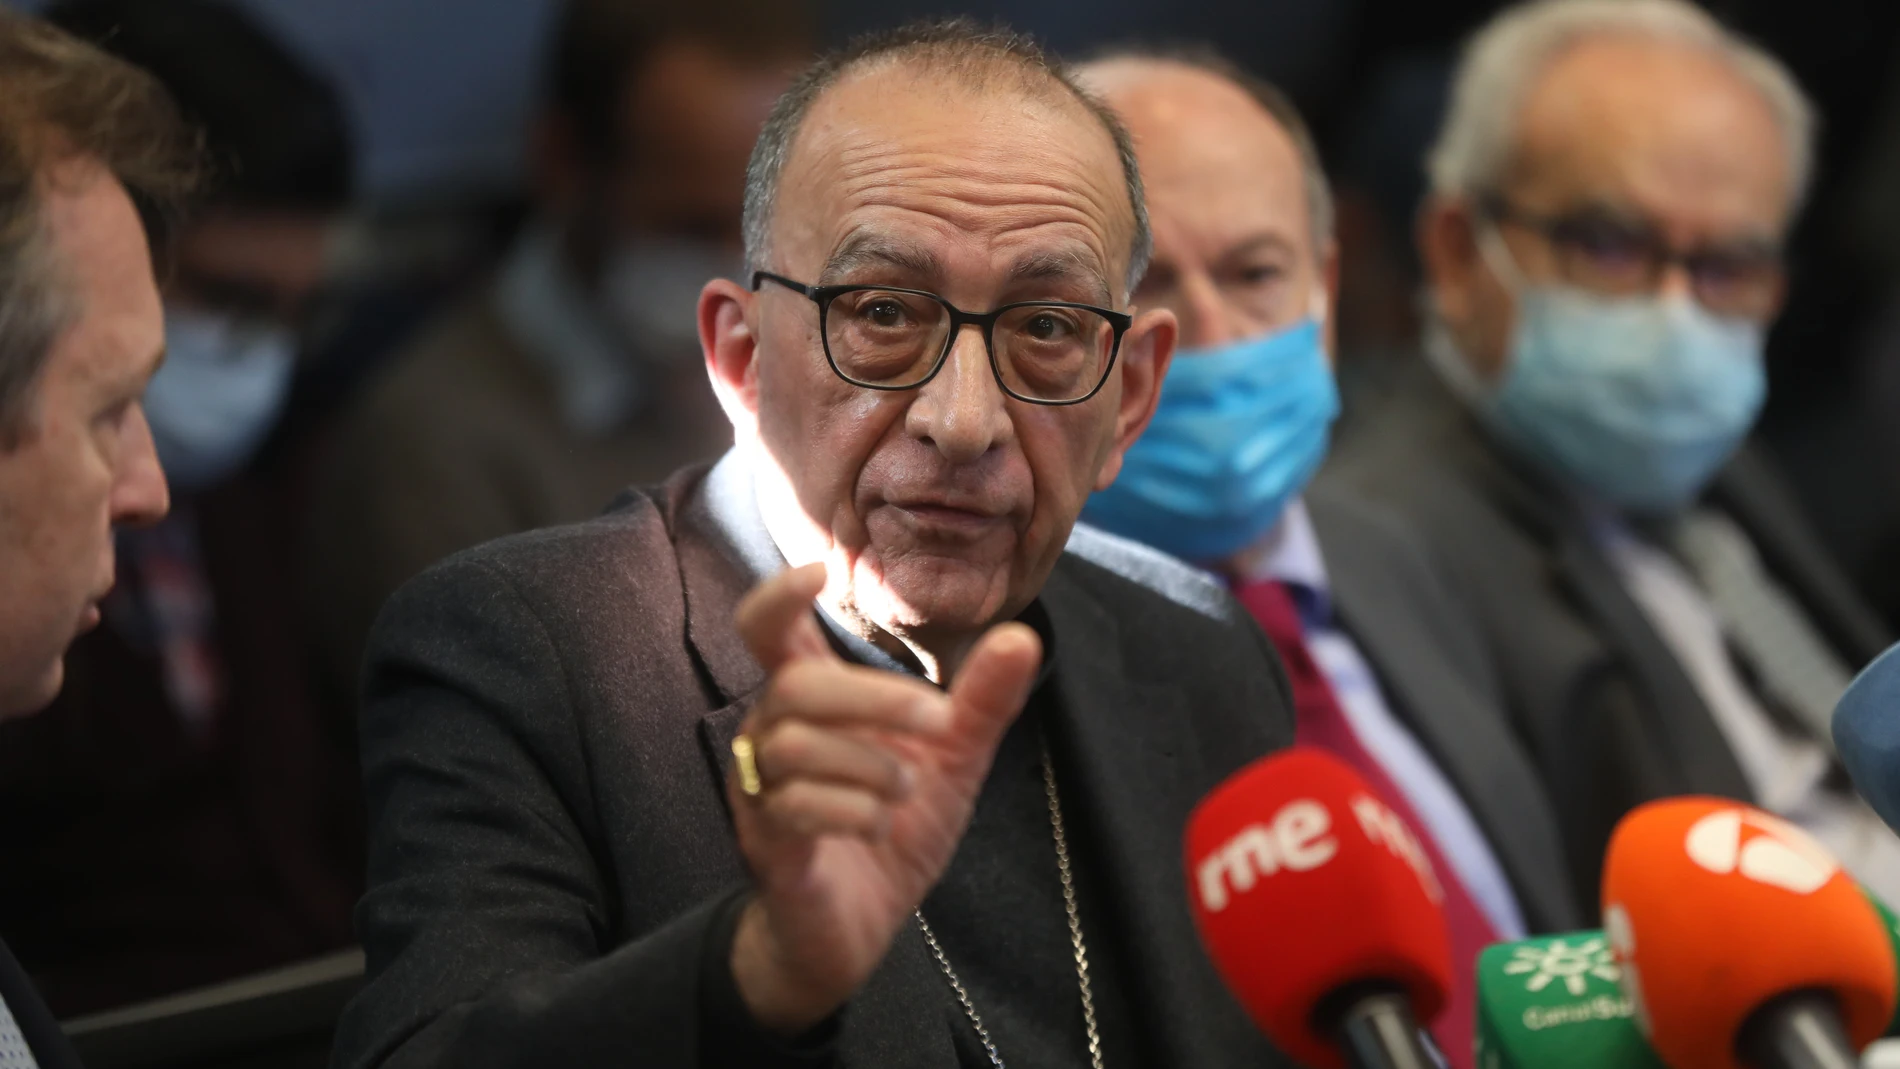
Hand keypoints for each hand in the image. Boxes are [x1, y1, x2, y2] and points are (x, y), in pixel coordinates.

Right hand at [725, 562, 1041, 1033]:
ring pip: (792, 745)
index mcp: (811, 702)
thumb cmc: (893, 830)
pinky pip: (791, 808)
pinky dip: (850, 810)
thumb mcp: (952, 762)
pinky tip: (879, 823)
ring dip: (868, 762)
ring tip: (907, 790)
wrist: (858, 928)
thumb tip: (1021, 637)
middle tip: (938, 720)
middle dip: (874, 696)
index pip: (766, 630)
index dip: (778, 595)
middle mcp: (772, 735)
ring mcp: (761, 790)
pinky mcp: (766, 844)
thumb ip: (982, 703)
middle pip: (795, 685)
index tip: (818, 570)